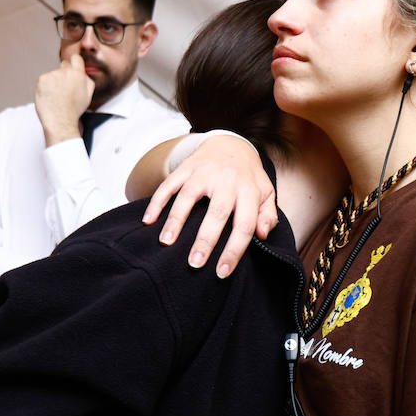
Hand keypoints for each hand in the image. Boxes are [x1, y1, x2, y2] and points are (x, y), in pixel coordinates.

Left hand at [35, 54, 94, 146]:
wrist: (60, 120)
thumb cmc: (74, 110)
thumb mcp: (88, 95)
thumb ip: (87, 80)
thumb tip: (83, 72)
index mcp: (78, 74)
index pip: (76, 58)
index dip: (73, 64)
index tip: (71, 69)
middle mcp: (65, 72)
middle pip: (63, 65)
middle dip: (63, 74)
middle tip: (63, 88)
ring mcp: (52, 75)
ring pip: (53, 75)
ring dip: (53, 82)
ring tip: (55, 97)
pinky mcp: (41, 80)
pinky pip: (43, 80)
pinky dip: (44, 87)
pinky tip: (48, 97)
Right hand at [142, 135, 277, 277]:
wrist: (231, 143)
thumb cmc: (248, 177)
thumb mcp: (265, 193)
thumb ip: (267, 215)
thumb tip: (261, 235)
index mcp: (249, 190)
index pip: (244, 224)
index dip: (234, 250)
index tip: (222, 272)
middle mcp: (227, 180)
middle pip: (217, 212)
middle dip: (205, 240)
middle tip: (195, 263)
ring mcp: (204, 172)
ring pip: (188, 196)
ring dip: (176, 220)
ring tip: (166, 243)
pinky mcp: (186, 167)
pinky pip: (168, 184)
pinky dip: (156, 202)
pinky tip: (148, 220)